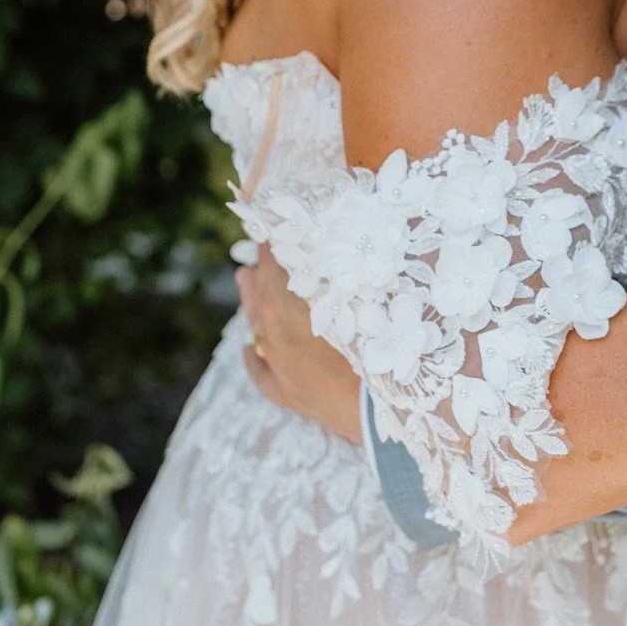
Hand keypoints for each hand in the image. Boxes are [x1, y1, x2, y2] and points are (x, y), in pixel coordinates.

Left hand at [237, 246, 363, 445]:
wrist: (383, 408)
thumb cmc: (381, 345)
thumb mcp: (368, 295)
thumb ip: (348, 267)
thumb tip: (347, 237)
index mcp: (289, 301)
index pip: (276, 258)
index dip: (279, 237)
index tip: (283, 218)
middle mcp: (274, 330)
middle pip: (263, 288)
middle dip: (265, 263)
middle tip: (266, 240)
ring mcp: (278, 363)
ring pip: (256, 325)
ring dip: (251, 299)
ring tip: (243, 276)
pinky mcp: (287, 393)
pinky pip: (260, 371)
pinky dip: (253, 357)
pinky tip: (247, 348)